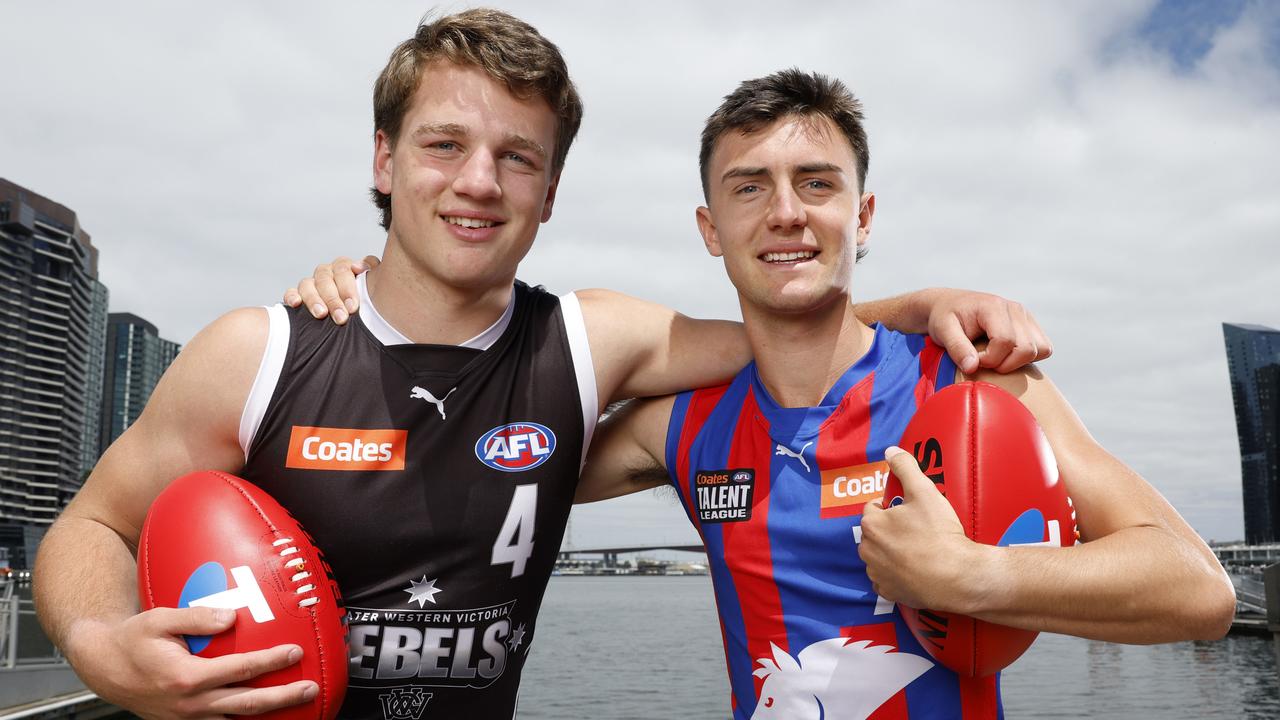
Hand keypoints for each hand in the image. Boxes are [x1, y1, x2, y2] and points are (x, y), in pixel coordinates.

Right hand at [69, 607, 315, 718]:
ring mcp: (187, 718)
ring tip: (296, 708)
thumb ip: (197, 617)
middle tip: (310, 688)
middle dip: (283, 697)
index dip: (270, 662)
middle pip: (247, 703)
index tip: (294, 653)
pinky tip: (263, 715)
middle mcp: (189, 704)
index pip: (240, 670)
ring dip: (267, 715)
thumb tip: (231, 616)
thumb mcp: (160, 619)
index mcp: (186, 678)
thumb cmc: (132, 640)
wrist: (103, 667)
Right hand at [282, 255, 379, 324]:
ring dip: (314, 299)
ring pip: (307, 284)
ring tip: (321, 314)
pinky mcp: (298, 295)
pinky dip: (292, 296)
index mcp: (344, 267)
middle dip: (334, 299)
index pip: (343, 268)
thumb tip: (366, 267)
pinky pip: (291, 292)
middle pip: (325, 278)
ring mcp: (312, 283)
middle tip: (342, 317)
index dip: (348, 287)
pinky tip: (296, 304)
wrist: (353, 315)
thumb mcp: (375, 288)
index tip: (353, 306)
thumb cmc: (368, 301)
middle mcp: (327, 272)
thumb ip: (372, 273)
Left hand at [859, 446, 977, 611]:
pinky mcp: (888, 592)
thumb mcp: (925, 491)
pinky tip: (914, 569)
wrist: (958, 576)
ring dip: (891, 551)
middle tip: (917, 530)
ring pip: (879, 555)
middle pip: (875, 532)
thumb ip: (906, 467)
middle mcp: (867, 550)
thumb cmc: (940, 533)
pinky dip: (896, 574)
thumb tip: (891, 451)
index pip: (874, 507)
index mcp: (872, 524)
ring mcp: (876, 574)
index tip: (910, 511)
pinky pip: (886, 579)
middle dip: (890, 529)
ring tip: (918, 549)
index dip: (891, 506)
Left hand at [923, 288, 1051, 374]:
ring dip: (1019, 362)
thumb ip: (956, 348)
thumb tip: (972, 368)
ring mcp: (1025, 317)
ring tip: (995, 358)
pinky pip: (1044, 349)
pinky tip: (1006, 356)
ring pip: (1042, 350)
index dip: (990, 359)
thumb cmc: (944, 317)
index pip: (1005, 341)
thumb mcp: (942, 330)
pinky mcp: (1030, 325)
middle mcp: (1015, 309)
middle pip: (1027, 349)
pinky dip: (1028, 358)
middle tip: (983, 362)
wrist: (949, 305)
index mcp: (993, 306)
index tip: (973, 360)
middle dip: (1005, 364)